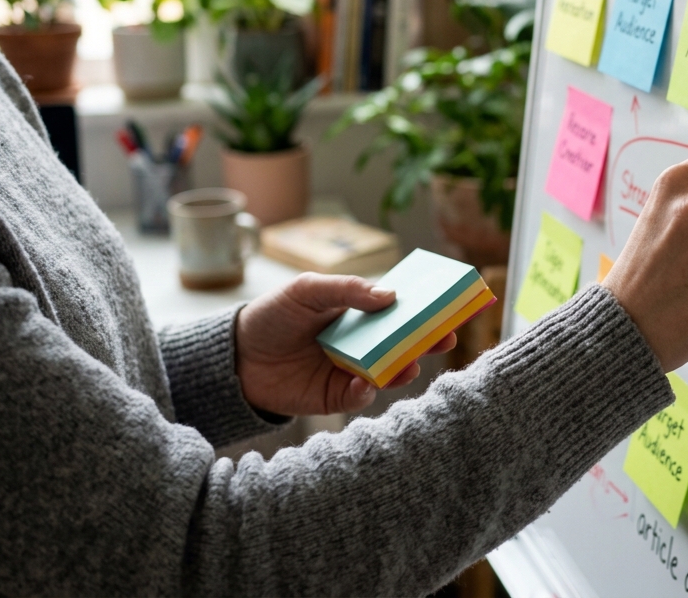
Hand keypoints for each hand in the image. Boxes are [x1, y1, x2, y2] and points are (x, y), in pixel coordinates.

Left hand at [235, 273, 456, 416]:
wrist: (235, 357)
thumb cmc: (273, 315)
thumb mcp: (307, 290)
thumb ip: (347, 290)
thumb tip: (390, 295)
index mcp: (359, 313)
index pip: (401, 309)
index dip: (427, 307)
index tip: (452, 303)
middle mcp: (363, 342)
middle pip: (406, 341)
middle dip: (430, 339)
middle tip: (448, 335)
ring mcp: (352, 369)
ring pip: (390, 371)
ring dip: (405, 368)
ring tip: (412, 363)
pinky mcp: (336, 396)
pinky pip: (360, 396)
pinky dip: (367, 390)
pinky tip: (366, 383)